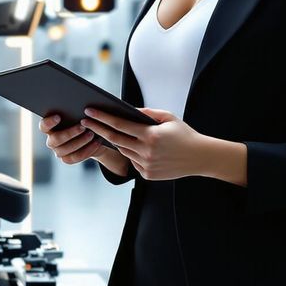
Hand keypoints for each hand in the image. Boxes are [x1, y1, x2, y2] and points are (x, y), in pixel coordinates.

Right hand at [40, 113, 114, 168]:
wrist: (92, 136)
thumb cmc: (82, 120)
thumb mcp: (78, 115)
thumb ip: (74, 111)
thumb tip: (79, 105)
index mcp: (49, 128)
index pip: (43, 126)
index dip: (49, 122)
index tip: (58, 116)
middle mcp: (51, 141)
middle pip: (56, 139)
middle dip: (70, 133)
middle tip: (82, 126)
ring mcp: (58, 151)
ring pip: (66, 149)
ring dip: (80, 141)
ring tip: (92, 134)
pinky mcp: (67, 159)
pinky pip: (76, 157)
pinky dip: (87, 150)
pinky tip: (96, 142)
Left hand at [80, 107, 247, 184]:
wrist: (200, 158)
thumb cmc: (184, 134)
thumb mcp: (168, 117)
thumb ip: (148, 113)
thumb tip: (128, 110)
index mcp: (151, 135)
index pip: (120, 125)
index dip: (102, 118)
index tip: (89, 112)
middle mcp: (146, 151)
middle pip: (115, 139)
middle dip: (98, 129)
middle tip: (85, 122)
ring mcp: (146, 165)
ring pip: (123, 151)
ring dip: (116, 141)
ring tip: (108, 131)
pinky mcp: (147, 175)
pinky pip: (132, 162)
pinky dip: (131, 153)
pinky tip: (133, 147)